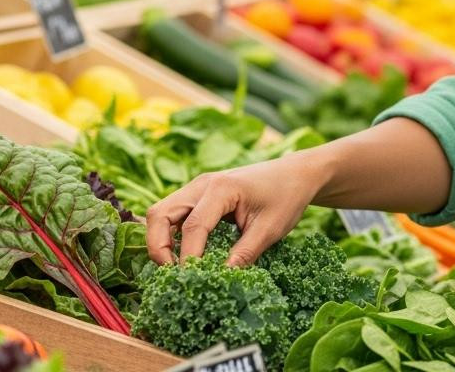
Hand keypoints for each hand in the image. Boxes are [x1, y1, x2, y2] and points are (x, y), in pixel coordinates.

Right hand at [144, 152, 327, 266]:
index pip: (193, 226)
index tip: (191, 281)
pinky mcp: (199, 195)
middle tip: (173, 275)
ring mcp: (197, 187)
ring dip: (161, 240)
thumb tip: (222, 279)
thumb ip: (245, 254)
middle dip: (158, 247)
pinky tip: (184, 255)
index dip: (189, 257)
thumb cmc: (287, 196)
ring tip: (176, 268)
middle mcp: (202, 184)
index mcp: (222, 188)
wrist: (296, 173)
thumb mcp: (271, 229)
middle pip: (160, 214)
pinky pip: (174, 214)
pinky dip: (171, 234)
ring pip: (162, 213)